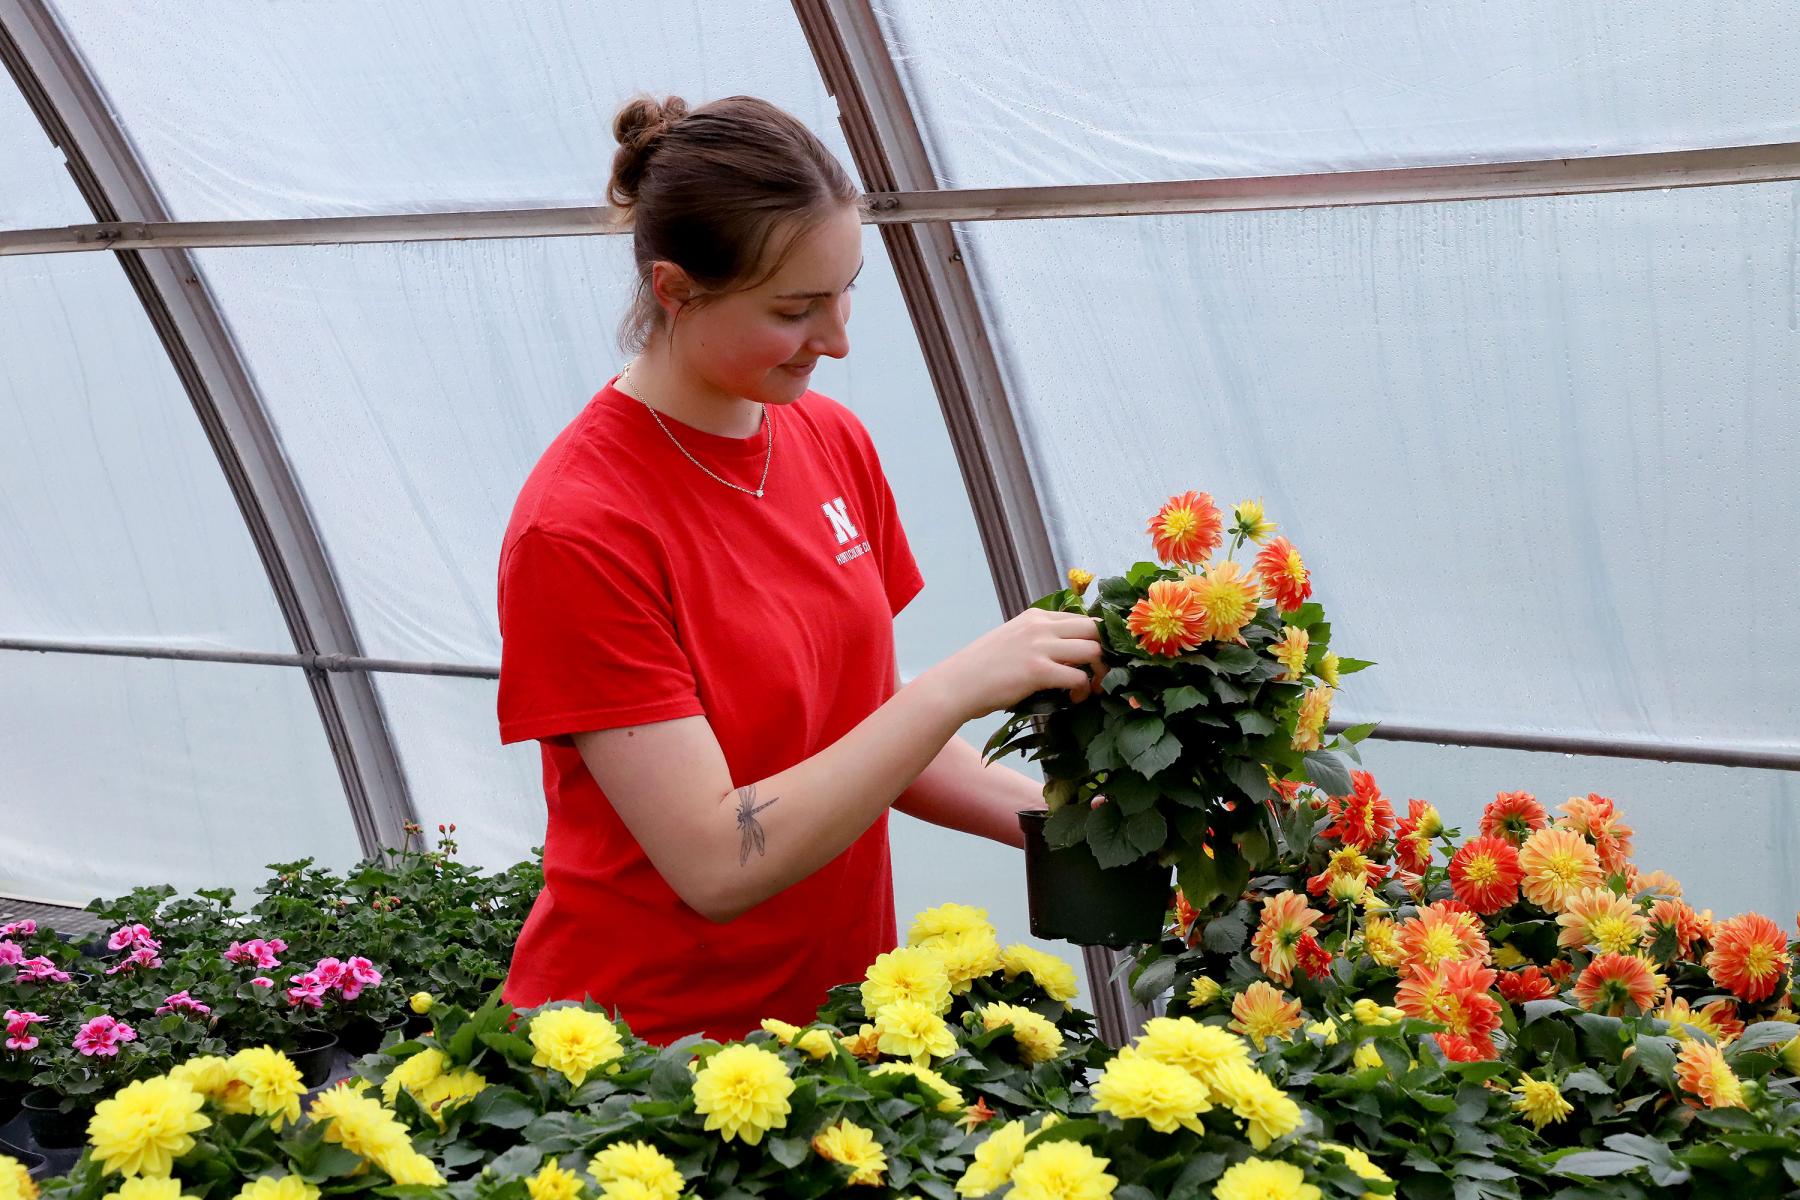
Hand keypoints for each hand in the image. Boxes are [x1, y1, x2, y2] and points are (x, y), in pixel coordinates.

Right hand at [928, 608, 1103, 721]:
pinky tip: (1074, 699)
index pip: (1083, 619)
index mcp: (1036, 616)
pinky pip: (1078, 676)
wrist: (957, 684)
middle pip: (1095, 630)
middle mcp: (1040, 625)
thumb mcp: (1013, 641)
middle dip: (1106, 653)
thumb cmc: (983, 669)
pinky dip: (1083, 690)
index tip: (1097, 661)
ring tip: (1090, 689)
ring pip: (1093, 650)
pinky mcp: (1037, 670)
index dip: (1098, 641)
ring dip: (1099, 672)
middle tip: (1101, 675)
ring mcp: (1039, 646)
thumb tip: (1070, 655)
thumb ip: (1041, 641)